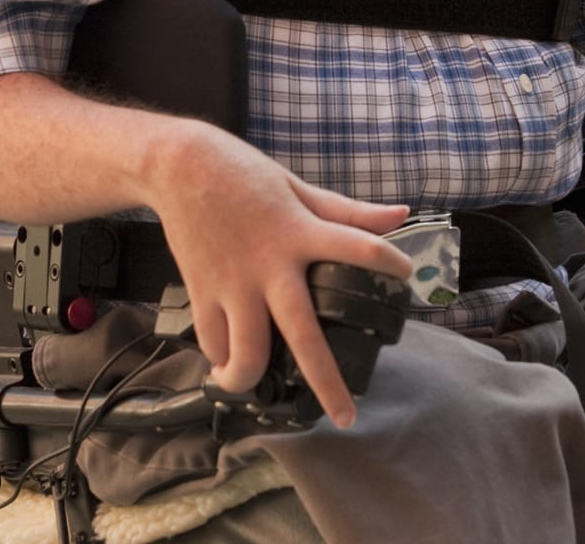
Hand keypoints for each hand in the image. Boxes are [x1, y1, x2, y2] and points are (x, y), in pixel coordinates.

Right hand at [144, 122, 411, 426]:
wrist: (177, 166)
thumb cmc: (242, 174)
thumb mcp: (297, 186)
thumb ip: (347, 210)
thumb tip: (401, 216)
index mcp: (299, 232)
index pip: (358, 248)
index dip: (388, 262)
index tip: (408, 276)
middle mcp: (269, 266)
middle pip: (304, 336)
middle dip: (327, 383)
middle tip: (346, 418)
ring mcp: (233, 284)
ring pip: (247, 353)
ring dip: (250, 379)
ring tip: (254, 387)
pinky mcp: (201, 290)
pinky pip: (212, 340)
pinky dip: (220, 356)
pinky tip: (226, 357)